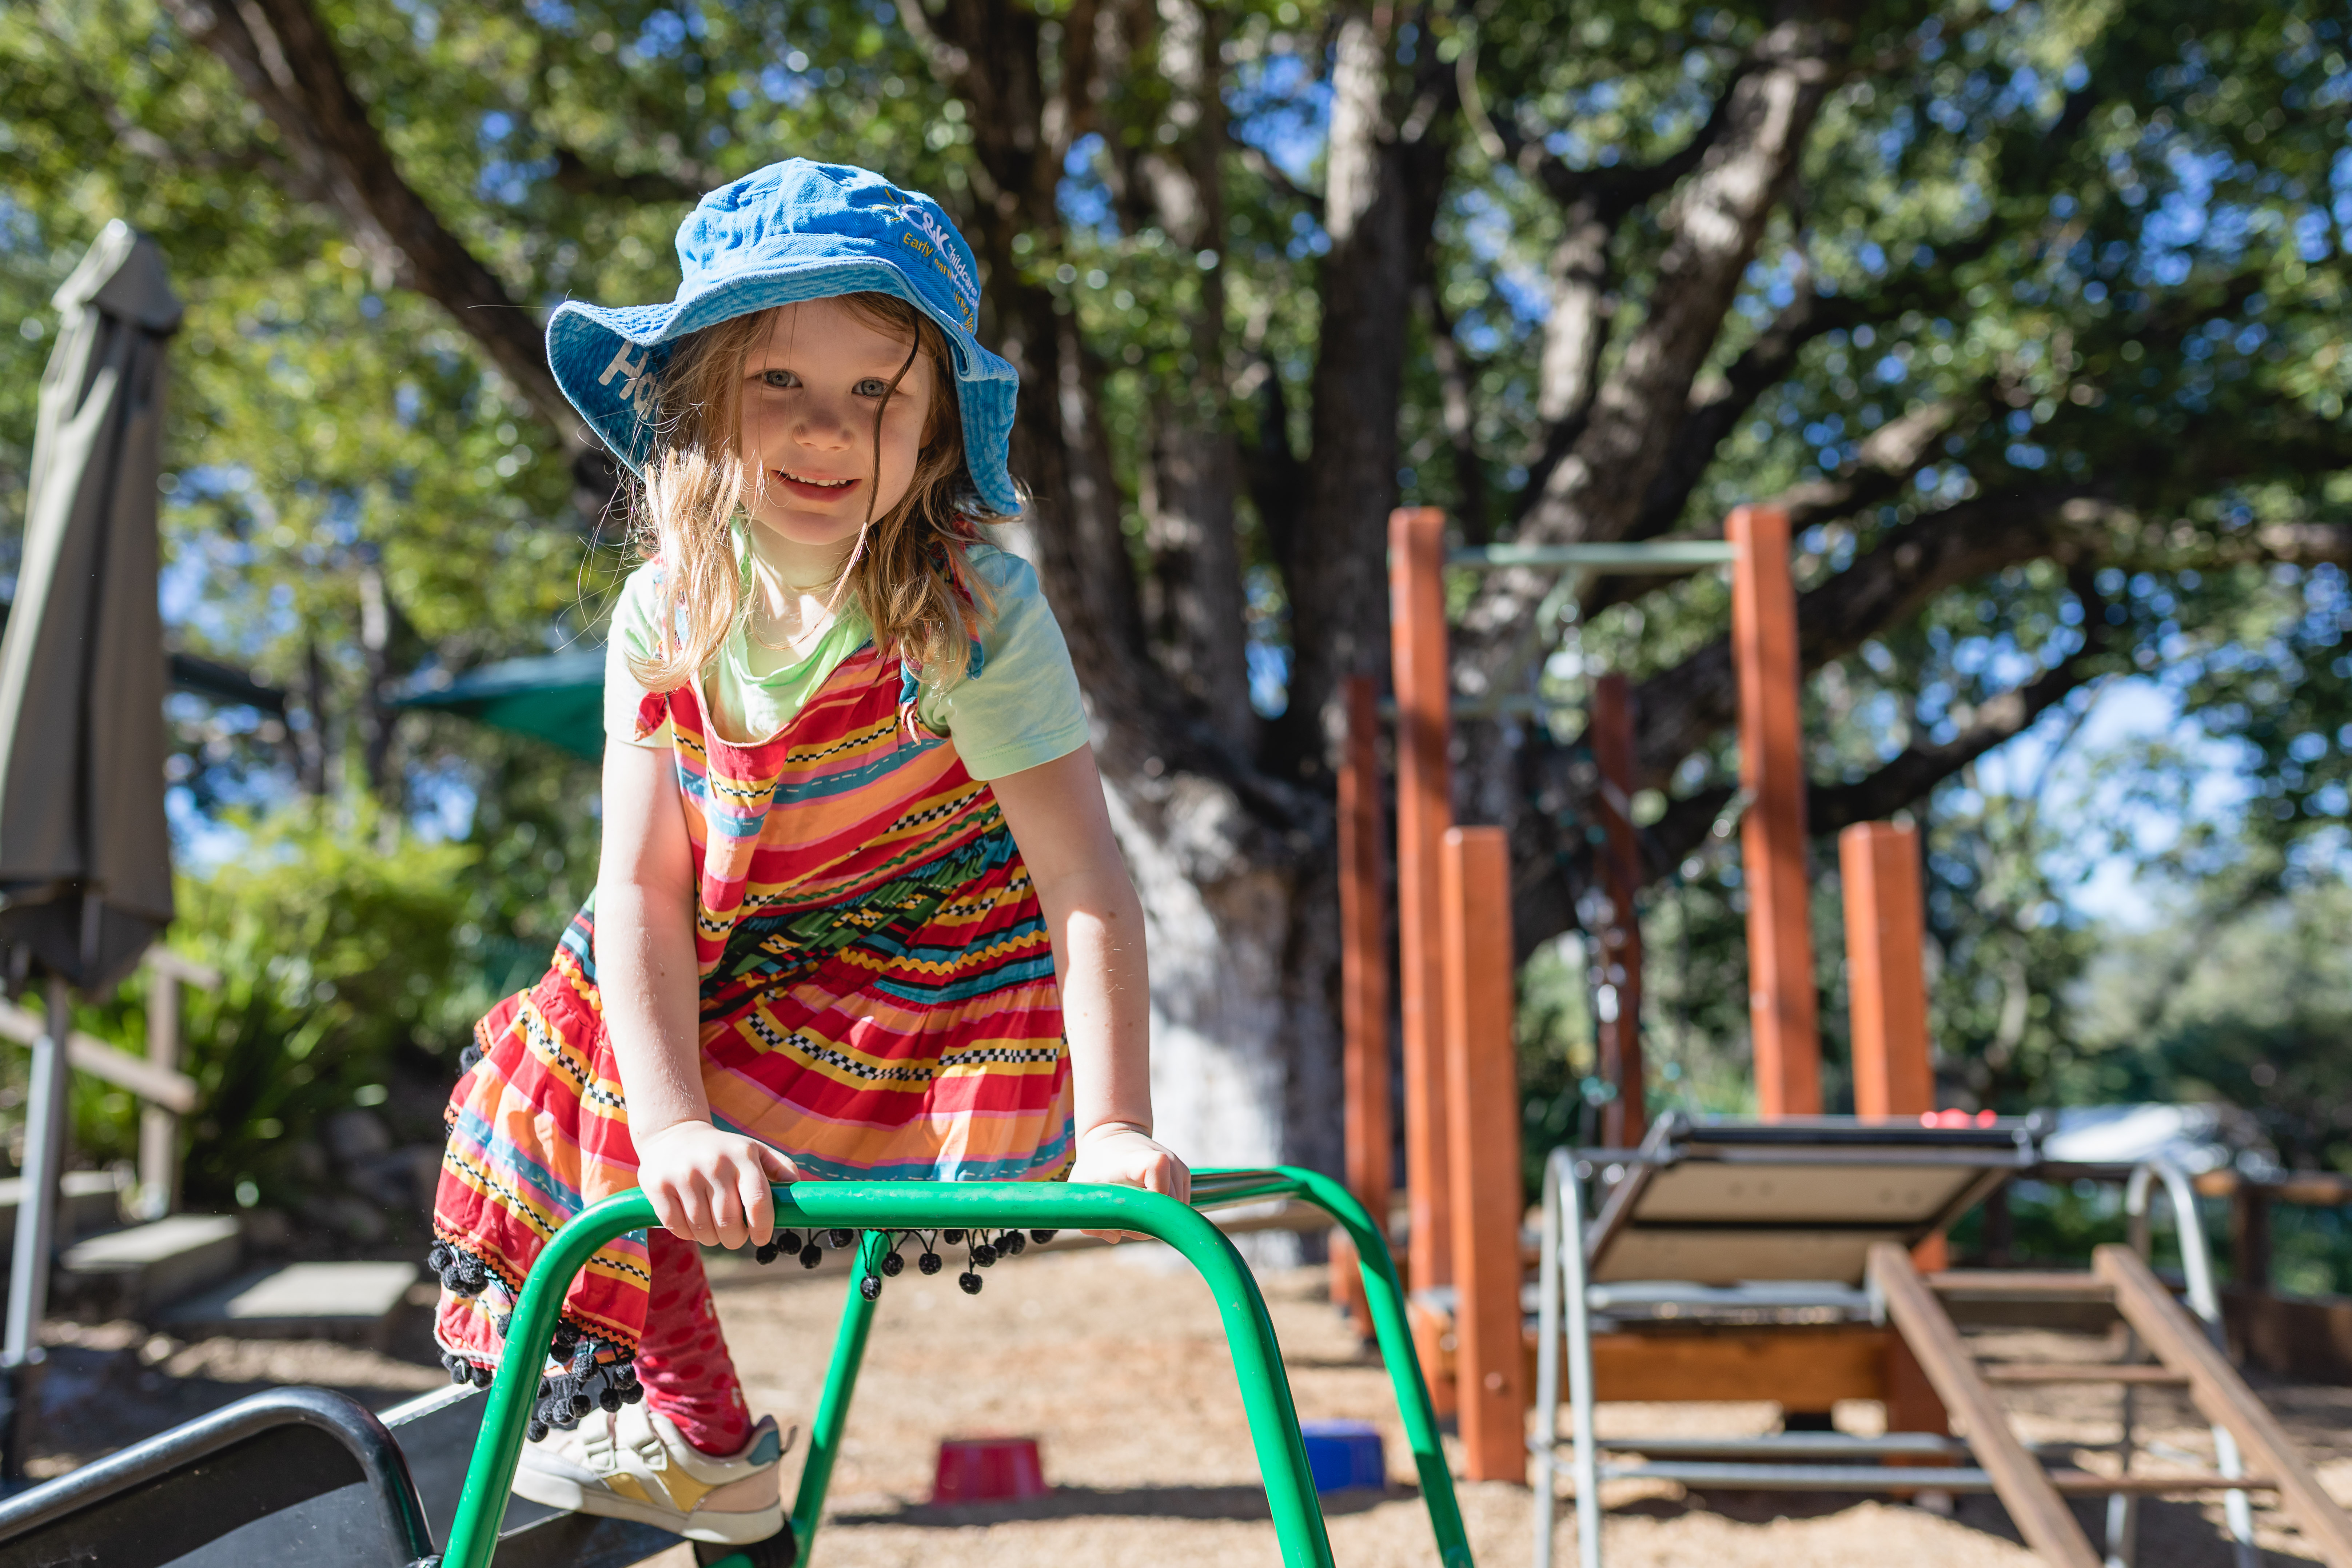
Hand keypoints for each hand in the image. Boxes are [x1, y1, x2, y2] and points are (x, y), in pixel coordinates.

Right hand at [636, 1120, 799, 1247]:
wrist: (673, 1134)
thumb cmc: (723, 1151)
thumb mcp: (754, 1150)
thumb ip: (781, 1167)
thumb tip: (800, 1189)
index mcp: (742, 1155)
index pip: (758, 1201)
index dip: (762, 1228)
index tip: (761, 1238)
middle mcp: (714, 1164)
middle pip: (729, 1222)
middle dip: (735, 1239)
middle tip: (735, 1237)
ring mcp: (684, 1174)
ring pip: (703, 1229)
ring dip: (711, 1238)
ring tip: (714, 1230)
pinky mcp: (658, 1186)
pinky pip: (677, 1227)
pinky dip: (688, 1233)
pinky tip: (692, 1224)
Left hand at [1069, 1122, 1188, 1242]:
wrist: (1112, 1136)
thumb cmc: (1095, 1164)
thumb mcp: (1083, 1188)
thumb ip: (1091, 1219)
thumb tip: (1115, 1237)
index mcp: (1137, 1160)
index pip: (1157, 1169)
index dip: (1152, 1199)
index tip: (1135, 1214)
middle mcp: (1166, 1159)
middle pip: (1169, 1205)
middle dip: (1149, 1223)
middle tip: (1125, 1220)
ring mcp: (1177, 1167)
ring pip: (1177, 1210)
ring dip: (1157, 1219)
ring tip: (1134, 1211)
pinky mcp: (1183, 1174)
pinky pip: (1180, 1205)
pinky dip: (1165, 1213)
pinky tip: (1147, 1206)